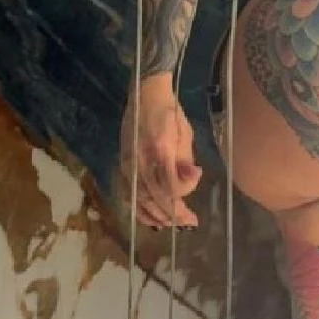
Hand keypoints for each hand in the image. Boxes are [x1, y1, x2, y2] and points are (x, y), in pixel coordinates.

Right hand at [119, 75, 201, 230]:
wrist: (144, 94)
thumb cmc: (169, 112)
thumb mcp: (185, 132)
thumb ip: (185, 158)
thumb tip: (193, 177)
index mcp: (159, 149)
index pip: (170, 186)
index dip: (184, 199)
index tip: (196, 202)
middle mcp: (140, 160)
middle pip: (156, 198)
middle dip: (174, 214)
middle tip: (190, 223)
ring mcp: (128, 164)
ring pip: (141, 200)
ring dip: (158, 216)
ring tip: (173, 224)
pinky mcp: (122, 165)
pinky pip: (129, 194)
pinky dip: (140, 209)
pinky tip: (151, 218)